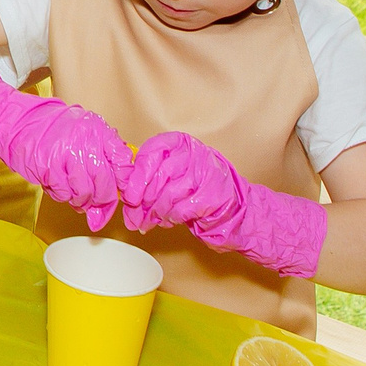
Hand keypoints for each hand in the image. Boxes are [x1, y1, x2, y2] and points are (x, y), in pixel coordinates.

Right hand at [0, 67, 128, 231]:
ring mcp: (65, 155)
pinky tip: (58, 185)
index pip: (122, 160)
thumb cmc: (50, 128)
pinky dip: (62, 195)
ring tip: (74, 192)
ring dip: (81, 200)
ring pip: (84, 193)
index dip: (124, 182)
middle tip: (96, 203)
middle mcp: (84, 140)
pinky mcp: (48, 168)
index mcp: (96, 129)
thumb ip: (102, 151)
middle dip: (102, 200)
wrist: (15, 121)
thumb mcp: (82, 129)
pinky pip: (63, 194)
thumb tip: (120, 186)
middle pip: (105, 184)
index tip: (123, 193)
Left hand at [122, 130, 326, 278]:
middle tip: (135, 217)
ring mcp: (207, 173)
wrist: (242, 212)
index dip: (137, 173)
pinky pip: (182, 208)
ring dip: (157, 213)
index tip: (128, 193)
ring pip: (167, 193)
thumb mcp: (176, 178)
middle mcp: (195, 154)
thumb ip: (153, 178)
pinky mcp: (214, 195)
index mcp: (182, 144)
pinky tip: (173, 222)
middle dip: (141, 200)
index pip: (151, 151)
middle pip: (157, 174)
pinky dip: (173, 218)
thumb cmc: (201, 195)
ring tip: (155, 221)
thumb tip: (124, 190)